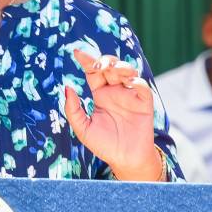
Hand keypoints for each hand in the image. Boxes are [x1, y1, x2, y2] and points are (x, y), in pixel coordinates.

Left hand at [61, 48, 165, 180]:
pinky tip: (128, 82)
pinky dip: (136, 81)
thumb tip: (67, 87)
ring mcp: (130, 95)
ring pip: (127, 71)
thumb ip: (72, 109)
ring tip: (113, 69)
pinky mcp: (144, 103)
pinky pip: (142, 87)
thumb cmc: (104, 145)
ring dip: (121, 66)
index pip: (92, 72)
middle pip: (110, 67)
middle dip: (105, 61)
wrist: (125, 160)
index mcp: (100, 94)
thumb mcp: (82, 128)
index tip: (76, 51)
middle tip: (98, 65)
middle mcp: (115, 91)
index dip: (86, 60)